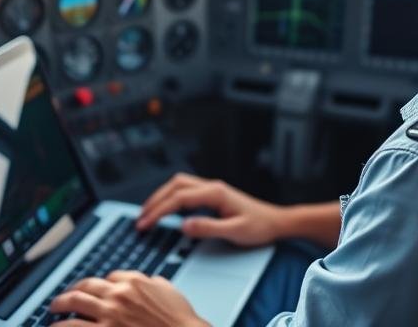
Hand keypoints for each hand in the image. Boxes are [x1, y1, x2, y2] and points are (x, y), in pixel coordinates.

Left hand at [49, 270, 207, 326]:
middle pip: (86, 286)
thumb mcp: (171, 293)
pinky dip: (61, 326)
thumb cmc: (180, 321)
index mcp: (134, 282)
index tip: (96, 291)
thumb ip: (157, 284)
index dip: (101, 285)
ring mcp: (110, 315)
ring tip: (53, 309)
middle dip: (72, 290)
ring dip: (60, 304)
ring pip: (75, 303)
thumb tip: (152, 281)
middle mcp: (118, 294)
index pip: (110, 277)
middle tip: (65, 297)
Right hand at [136, 173, 283, 245]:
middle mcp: (211, 187)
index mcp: (215, 193)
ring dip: (161, 197)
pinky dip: (171, 198)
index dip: (159, 210)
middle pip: (174, 186)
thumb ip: (208, 228)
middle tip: (140, 219)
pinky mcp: (213, 195)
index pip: (178, 198)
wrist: (277, 222)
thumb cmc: (260, 227)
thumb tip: (182, 225)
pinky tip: (167, 210)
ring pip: (178, 185)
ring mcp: (212, 189)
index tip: (145, 223)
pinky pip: (185, 191)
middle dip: (154, 201)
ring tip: (148, 213)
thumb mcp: (235, 232)